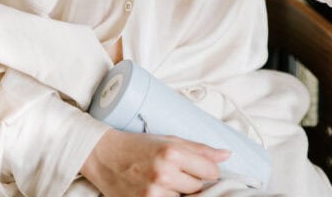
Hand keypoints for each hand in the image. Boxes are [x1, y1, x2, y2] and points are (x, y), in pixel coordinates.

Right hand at [80, 128, 229, 196]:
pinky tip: (161, 191)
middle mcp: (164, 173)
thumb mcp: (169, 140)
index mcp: (172, 152)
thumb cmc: (138, 145)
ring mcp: (154, 193)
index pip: (210, 171)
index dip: (207, 171)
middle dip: (192, 182)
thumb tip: (227, 155)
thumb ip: (199, 149)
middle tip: (177, 174)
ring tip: (167, 184)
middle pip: (199, 188)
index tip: (198, 168)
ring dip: (180, 194)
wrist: (104, 156)